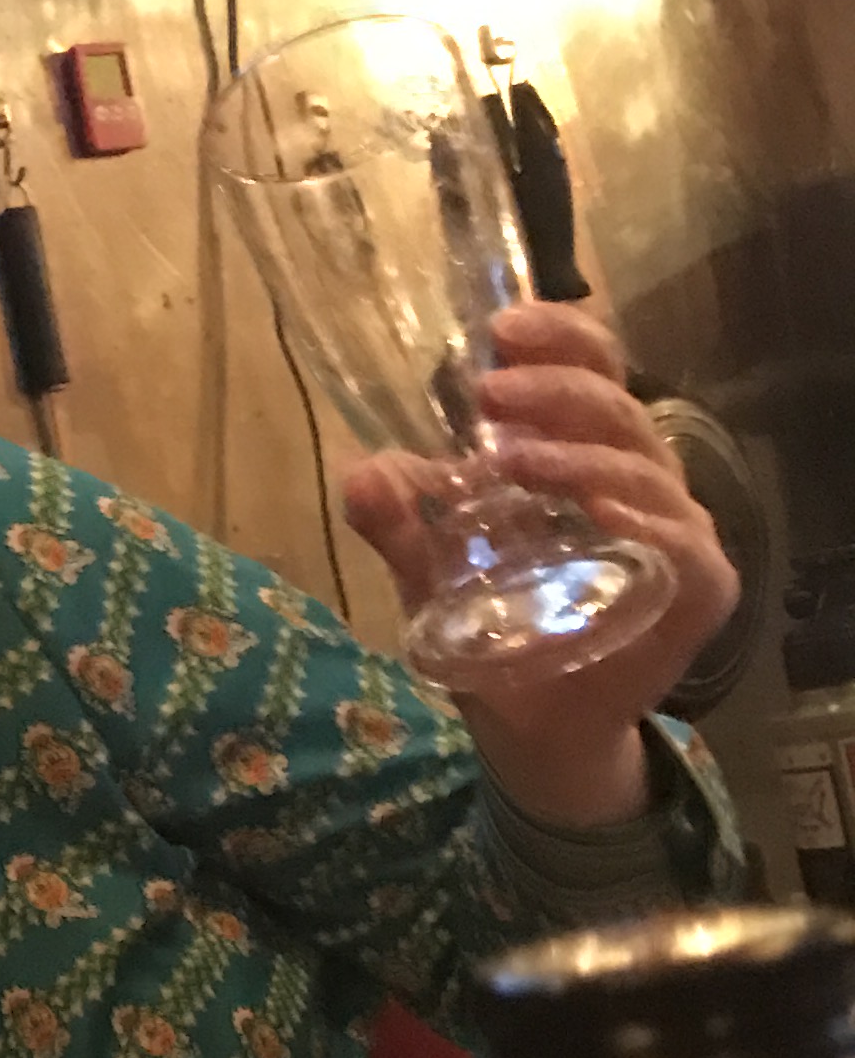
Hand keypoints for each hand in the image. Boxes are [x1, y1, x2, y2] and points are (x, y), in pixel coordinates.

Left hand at [338, 302, 737, 827]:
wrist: (533, 728)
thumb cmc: (497, 631)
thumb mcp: (430, 571)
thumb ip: (399, 524)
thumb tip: (360, 473)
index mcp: (586, 457)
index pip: (593, 375)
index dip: (561, 341)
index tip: (503, 329)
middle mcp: (641, 484)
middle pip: (618, 410)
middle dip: (554, 392)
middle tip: (489, 393)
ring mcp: (676, 535)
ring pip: (644, 470)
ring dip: (577, 457)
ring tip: (510, 459)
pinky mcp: (696, 590)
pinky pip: (679, 544)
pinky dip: (641, 521)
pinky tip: (600, 511)